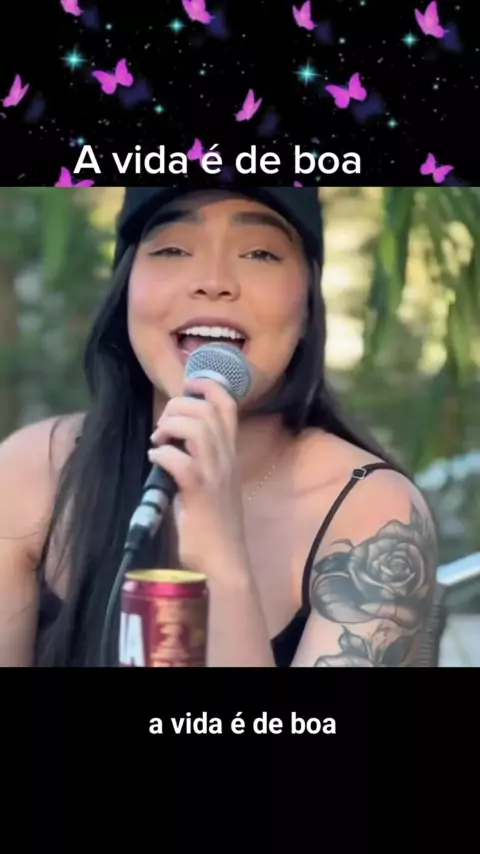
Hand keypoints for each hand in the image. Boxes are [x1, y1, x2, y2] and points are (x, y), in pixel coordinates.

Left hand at [148, 377, 248, 579]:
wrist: (222, 562)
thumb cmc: (211, 525)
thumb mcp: (211, 483)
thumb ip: (198, 458)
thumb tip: (169, 440)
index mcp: (229, 454)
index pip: (228, 405)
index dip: (207, 385)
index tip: (187, 385)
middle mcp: (226, 459)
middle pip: (207, 410)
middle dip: (178, 408)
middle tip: (163, 428)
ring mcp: (215, 475)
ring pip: (197, 429)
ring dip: (170, 427)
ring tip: (159, 441)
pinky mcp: (199, 493)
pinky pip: (179, 461)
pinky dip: (162, 455)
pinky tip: (156, 462)